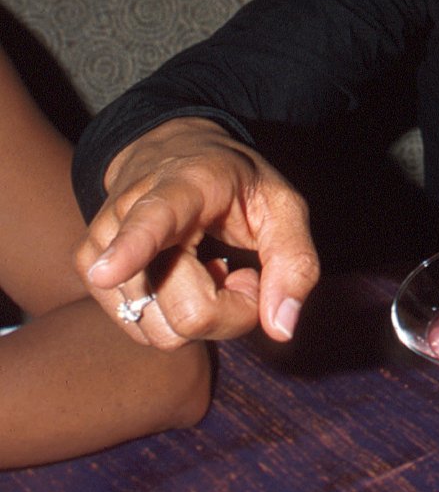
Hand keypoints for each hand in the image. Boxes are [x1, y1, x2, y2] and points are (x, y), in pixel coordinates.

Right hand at [75, 118, 319, 348]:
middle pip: (188, 311)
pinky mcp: (90, 279)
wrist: (173, 157)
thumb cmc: (235, 186)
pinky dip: (177, 319)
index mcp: (182, 188)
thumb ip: (294, 260)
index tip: (107, 273)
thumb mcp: (283, 205)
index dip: (131, 249)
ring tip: (208, 267)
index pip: (152, 221)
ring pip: (166, 332)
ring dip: (204, 314)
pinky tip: (184, 279)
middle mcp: (127, 219)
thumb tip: (281, 329)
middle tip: (239, 270)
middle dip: (232, 308)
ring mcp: (100, 251)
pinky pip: (148, 334)